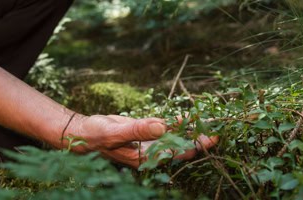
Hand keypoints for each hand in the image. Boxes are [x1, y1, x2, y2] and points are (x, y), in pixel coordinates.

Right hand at [66, 115, 217, 167]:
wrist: (83, 133)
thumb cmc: (95, 135)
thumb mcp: (114, 132)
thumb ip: (138, 130)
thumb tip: (162, 126)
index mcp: (145, 157)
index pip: (177, 153)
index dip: (196, 145)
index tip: (212, 136)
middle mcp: (151, 152)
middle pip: (182, 148)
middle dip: (200, 140)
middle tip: (219, 129)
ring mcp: (149, 144)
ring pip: (176, 139)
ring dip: (192, 132)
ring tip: (210, 123)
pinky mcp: (146, 134)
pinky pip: (167, 130)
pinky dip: (178, 124)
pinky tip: (189, 117)